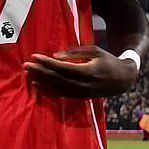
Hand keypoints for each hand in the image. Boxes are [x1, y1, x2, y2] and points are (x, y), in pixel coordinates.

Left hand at [25, 46, 139, 97]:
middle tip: (26, 65)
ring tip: (28, 76)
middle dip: (40, 72)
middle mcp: (84, 84)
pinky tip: (38, 88)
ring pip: (57, 88)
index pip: (62, 67)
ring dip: (41, 82)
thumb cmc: (108, 60)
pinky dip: (49, 92)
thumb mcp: (95, 51)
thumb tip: (55, 55)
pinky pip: (61, 95)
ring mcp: (82, 92)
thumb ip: (75, 53)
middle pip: (57, 78)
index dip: (47, 62)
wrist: (123, 79)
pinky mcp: (81, 97)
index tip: (34, 56)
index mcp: (88, 70)